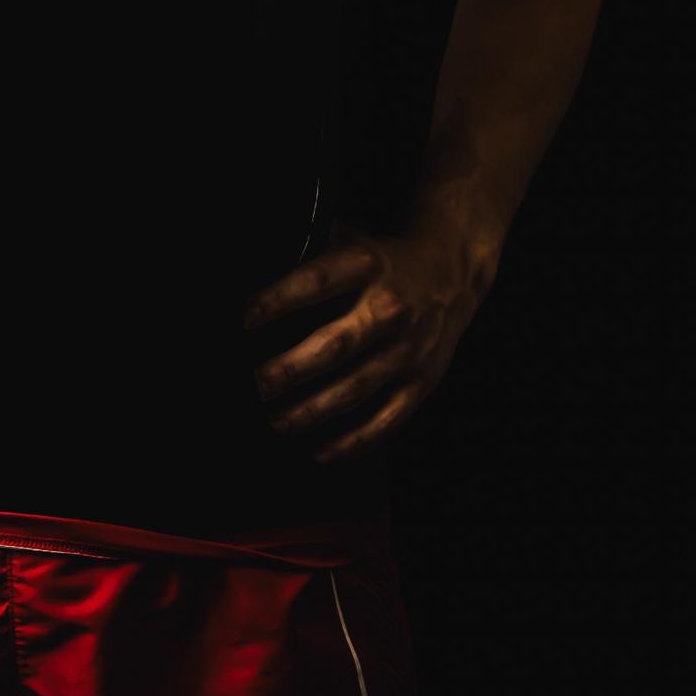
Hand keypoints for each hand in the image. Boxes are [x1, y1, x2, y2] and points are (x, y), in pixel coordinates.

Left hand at [241, 218, 498, 464]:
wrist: (453, 271)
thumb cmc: (382, 260)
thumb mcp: (351, 242)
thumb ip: (309, 254)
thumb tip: (248, 270)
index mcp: (367, 265)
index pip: (317, 282)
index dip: (279, 300)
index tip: (243, 321)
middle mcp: (390, 307)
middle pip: (336, 344)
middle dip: (290, 369)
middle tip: (254, 385)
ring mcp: (410, 348)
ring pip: (356, 388)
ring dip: (312, 411)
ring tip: (274, 423)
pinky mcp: (422, 381)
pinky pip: (386, 419)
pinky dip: (354, 441)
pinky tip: (319, 453)